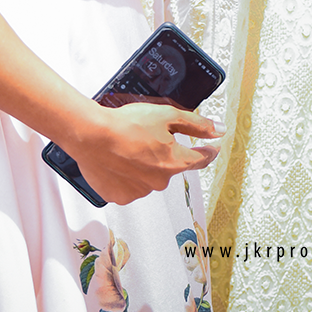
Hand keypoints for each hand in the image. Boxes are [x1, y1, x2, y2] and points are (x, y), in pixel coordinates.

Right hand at [70, 102, 221, 204]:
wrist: (92, 136)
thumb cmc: (127, 124)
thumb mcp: (167, 114)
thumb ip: (196, 124)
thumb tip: (219, 130)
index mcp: (174, 162)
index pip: (200, 159)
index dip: (207, 151)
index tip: (211, 148)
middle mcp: (159, 182)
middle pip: (169, 166)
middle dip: (163, 153)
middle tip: (147, 137)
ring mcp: (139, 191)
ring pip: (148, 177)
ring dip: (144, 164)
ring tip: (128, 147)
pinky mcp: (120, 196)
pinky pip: (129, 185)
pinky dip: (126, 174)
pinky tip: (118, 160)